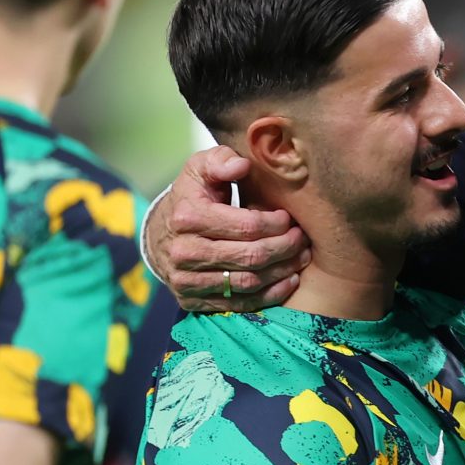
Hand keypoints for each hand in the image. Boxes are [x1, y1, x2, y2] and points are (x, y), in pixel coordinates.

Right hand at [148, 145, 309, 313]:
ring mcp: (187, 280)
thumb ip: (221, 160)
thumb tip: (241, 166)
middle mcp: (185, 251)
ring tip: (302, 258)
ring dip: (283, 271)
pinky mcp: (192, 300)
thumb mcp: (200, 169)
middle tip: (303, 239)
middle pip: (251, 257)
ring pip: (249, 282)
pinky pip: (240, 304)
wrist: (161, 234)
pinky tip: (288, 280)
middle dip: (285, 248)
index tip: (290, 218)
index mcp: (188, 217)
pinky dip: (270, 295)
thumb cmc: (192, 197)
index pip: (247, 226)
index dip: (276, 224)